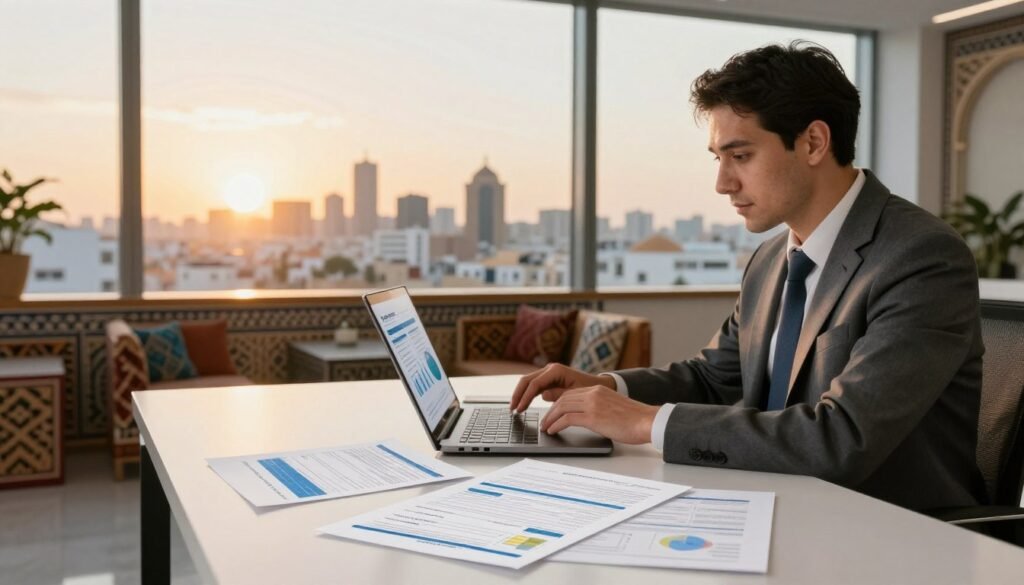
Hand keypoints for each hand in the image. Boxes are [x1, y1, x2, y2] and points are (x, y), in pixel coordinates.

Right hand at [510, 363, 615, 412]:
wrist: (598, 386)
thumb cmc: (589, 390)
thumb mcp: (575, 394)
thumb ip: (558, 394)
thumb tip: (542, 395)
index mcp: (556, 370)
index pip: (535, 384)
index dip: (525, 397)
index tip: (520, 409)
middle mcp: (550, 369)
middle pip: (527, 380)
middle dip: (518, 395)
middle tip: (512, 409)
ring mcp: (548, 373)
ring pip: (528, 382)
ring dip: (520, 394)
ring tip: (515, 408)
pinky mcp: (548, 379)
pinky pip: (533, 385)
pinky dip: (527, 395)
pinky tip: (522, 404)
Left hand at [540, 386, 658, 444]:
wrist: (647, 421)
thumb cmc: (634, 419)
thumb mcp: (613, 407)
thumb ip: (598, 407)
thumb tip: (587, 418)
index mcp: (598, 389)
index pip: (571, 393)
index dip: (558, 404)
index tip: (552, 413)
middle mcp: (593, 393)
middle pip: (563, 399)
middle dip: (551, 411)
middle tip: (545, 421)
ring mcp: (593, 404)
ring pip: (562, 407)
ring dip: (550, 418)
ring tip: (546, 428)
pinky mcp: (593, 417)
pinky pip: (567, 419)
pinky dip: (556, 424)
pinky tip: (553, 431)